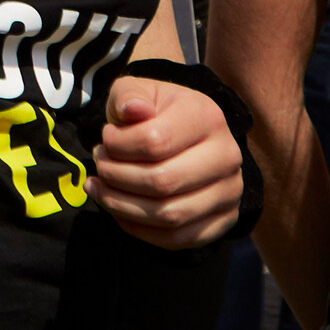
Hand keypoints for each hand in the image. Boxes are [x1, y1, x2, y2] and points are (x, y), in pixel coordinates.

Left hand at [87, 75, 246, 247]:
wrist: (189, 135)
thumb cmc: (155, 112)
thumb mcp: (137, 90)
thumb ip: (129, 96)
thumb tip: (133, 110)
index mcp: (207, 116)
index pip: (155, 142)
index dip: (118, 146)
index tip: (105, 139)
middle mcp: (227, 155)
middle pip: (162, 182)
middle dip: (117, 177)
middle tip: (99, 165)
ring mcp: (229, 192)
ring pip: (170, 215)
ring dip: (123, 206)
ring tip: (101, 188)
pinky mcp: (224, 220)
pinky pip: (179, 239)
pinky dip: (141, 230)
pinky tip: (118, 211)